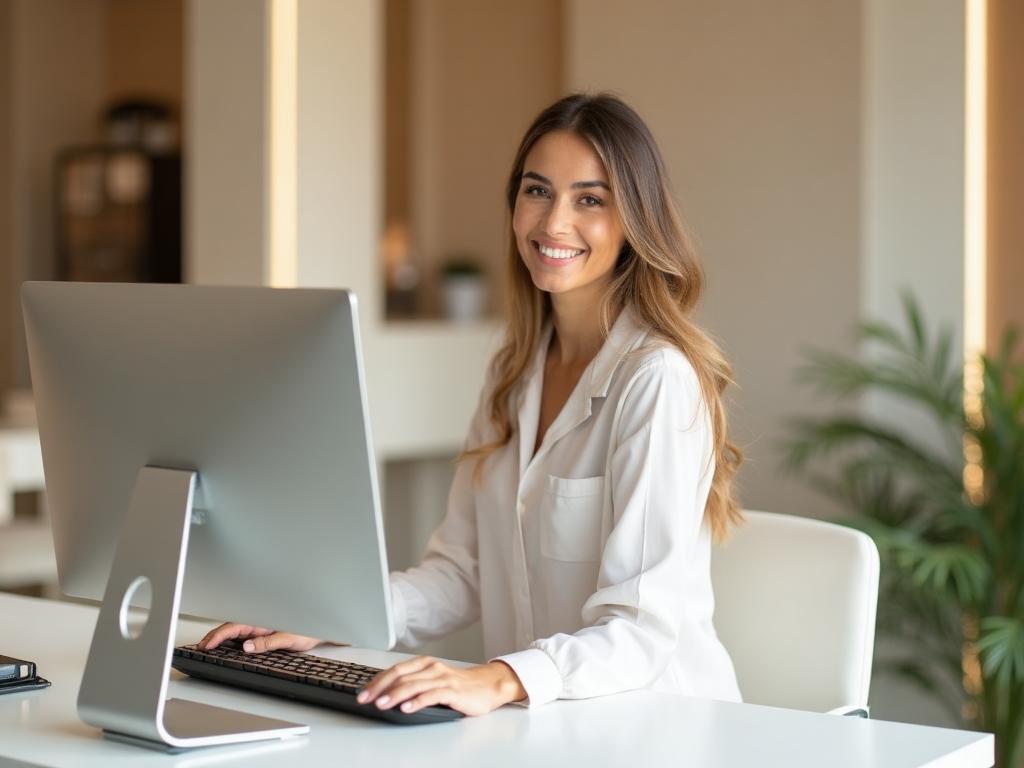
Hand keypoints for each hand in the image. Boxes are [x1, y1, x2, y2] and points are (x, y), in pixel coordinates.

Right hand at [199, 622, 320, 653]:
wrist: (321, 628)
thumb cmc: (308, 630)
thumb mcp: (289, 638)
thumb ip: (268, 642)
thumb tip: (247, 647)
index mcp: (262, 620)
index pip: (234, 627)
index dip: (218, 636)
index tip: (206, 645)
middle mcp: (259, 621)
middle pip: (231, 627)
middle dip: (214, 636)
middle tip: (200, 648)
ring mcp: (260, 625)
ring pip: (235, 630)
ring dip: (220, 637)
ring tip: (207, 646)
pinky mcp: (263, 631)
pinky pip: (242, 633)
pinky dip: (230, 638)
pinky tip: (224, 645)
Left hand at [356, 656, 525, 716]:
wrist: (487, 686)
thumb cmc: (458, 686)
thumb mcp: (432, 681)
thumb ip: (413, 684)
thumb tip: (384, 694)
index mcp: (425, 663)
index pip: (395, 670)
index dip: (377, 680)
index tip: (363, 692)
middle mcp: (432, 668)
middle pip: (401, 676)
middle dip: (380, 688)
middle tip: (366, 699)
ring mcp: (443, 678)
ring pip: (414, 685)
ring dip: (395, 695)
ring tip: (381, 704)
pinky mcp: (453, 691)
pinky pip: (432, 695)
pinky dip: (417, 702)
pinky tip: (406, 708)